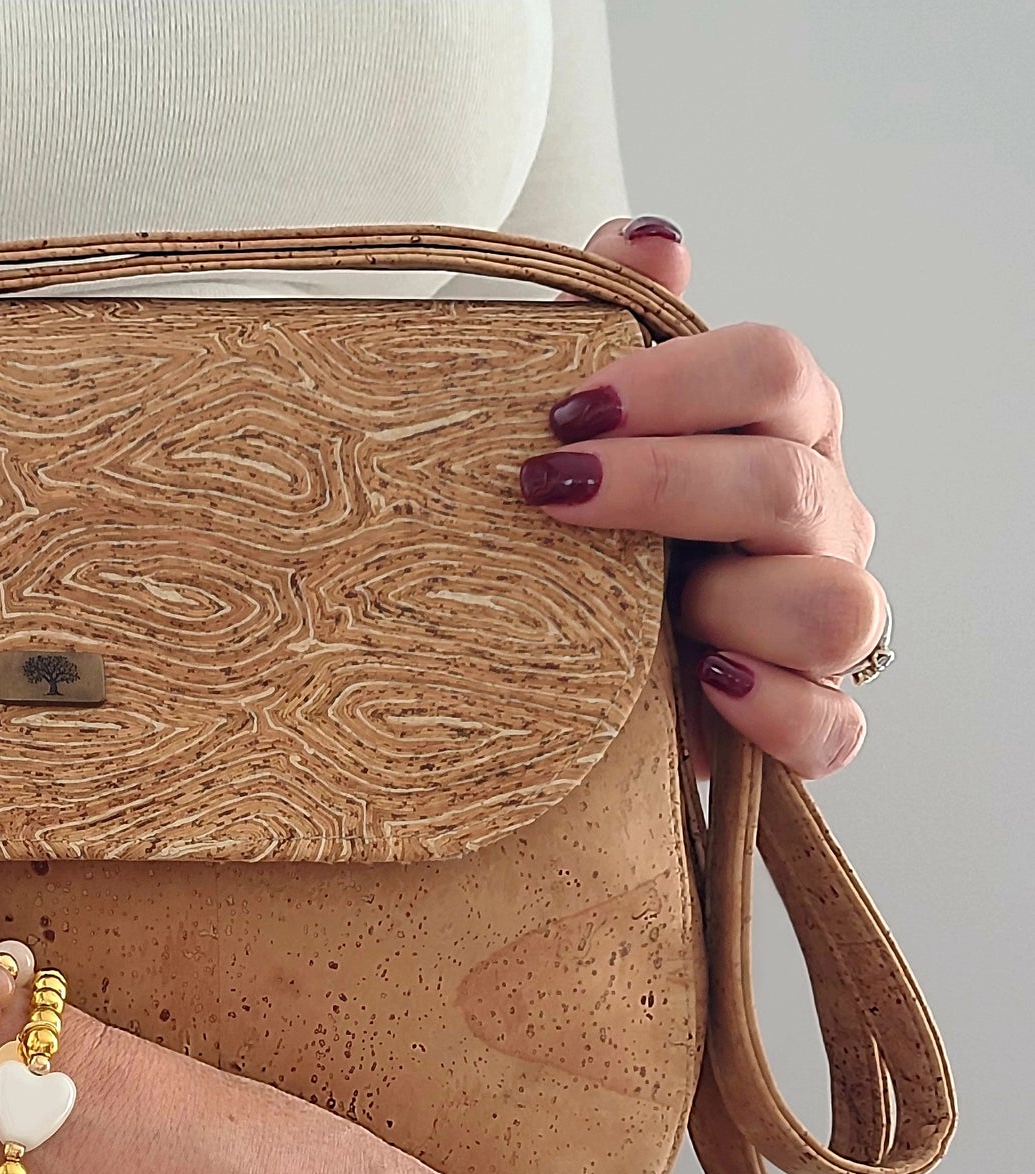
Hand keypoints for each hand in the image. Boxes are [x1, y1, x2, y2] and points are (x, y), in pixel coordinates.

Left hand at [520, 214, 885, 780]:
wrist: (578, 665)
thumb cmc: (588, 527)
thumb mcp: (585, 428)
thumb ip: (613, 322)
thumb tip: (647, 237)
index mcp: (778, 433)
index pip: (775, 370)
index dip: (672, 382)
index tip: (562, 412)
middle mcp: (819, 520)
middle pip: (788, 484)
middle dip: (662, 486)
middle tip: (546, 492)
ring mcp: (823, 621)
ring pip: (836, 608)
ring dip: (730, 605)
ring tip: (646, 616)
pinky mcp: (809, 720)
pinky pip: (833, 727)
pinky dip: (777, 711)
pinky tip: (702, 684)